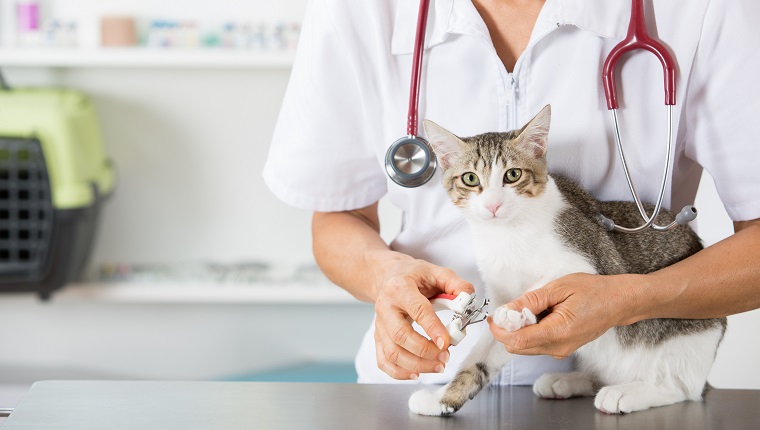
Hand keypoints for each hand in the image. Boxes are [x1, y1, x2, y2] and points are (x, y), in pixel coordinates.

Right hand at [373, 258, 474, 379]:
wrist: (389, 277)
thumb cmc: (414, 276)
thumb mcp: (436, 272)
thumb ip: (455, 284)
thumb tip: (469, 300)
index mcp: (400, 288)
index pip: (417, 310)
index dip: (433, 328)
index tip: (447, 342)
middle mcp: (385, 307)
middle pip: (400, 336)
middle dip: (425, 351)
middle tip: (446, 356)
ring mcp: (379, 324)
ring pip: (392, 352)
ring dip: (416, 364)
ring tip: (438, 366)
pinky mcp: (378, 337)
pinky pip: (383, 360)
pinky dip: (398, 372)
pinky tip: (416, 373)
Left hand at [488, 273, 641, 358]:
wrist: (618, 302)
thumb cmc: (592, 291)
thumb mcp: (558, 288)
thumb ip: (530, 301)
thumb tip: (507, 311)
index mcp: (558, 332)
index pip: (518, 341)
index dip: (500, 330)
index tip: (494, 317)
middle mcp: (558, 348)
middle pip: (518, 347)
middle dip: (508, 330)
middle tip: (511, 309)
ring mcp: (561, 351)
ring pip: (525, 347)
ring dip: (519, 330)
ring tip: (530, 309)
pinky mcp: (562, 349)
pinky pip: (536, 345)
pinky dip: (529, 332)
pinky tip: (538, 315)